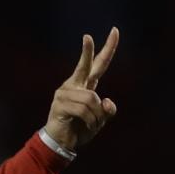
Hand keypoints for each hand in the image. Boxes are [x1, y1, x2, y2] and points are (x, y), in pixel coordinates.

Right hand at [44, 27, 118, 151]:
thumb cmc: (80, 129)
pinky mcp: (59, 104)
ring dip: (96, 116)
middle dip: (88, 51)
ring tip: (90, 124)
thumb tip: (108, 101)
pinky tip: (85, 126)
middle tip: (90, 36)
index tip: (115, 31)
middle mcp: (74, 85)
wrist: (62, 143)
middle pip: (86, 66)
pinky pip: (83, 109)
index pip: (97, 64)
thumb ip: (107, 111)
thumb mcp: (99, 120)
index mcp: (84, 86)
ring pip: (92, 99)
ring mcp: (64, 93)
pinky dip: (90, 121)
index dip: (107, 49)